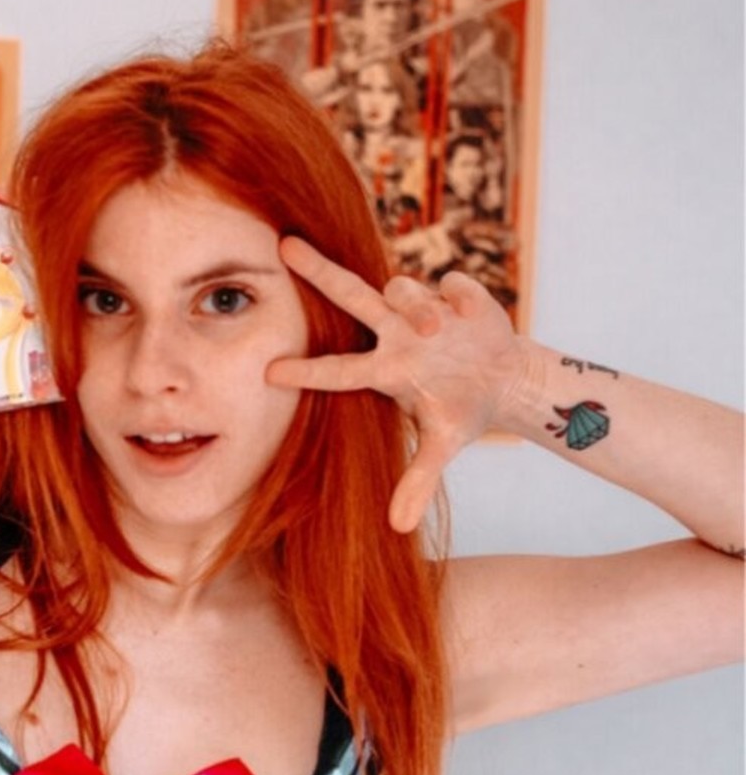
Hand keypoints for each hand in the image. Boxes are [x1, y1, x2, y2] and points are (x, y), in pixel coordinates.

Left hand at [267, 237, 529, 532]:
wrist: (504, 381)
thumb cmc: (459, 411)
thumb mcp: (441, 447)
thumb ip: (418, 481)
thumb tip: (399, 528)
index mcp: (385, 369)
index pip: (338, 369)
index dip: (307, 371)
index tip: (270, 372)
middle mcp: (394, 333)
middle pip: (349, 294)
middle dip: (318, 270)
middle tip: (285, 246)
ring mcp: (423, 308)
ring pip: (404, 292)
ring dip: (417, 307)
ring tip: (438, 329)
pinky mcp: (458, 294)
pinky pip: (452, 286)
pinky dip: (460, 299)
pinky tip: (468, 316)